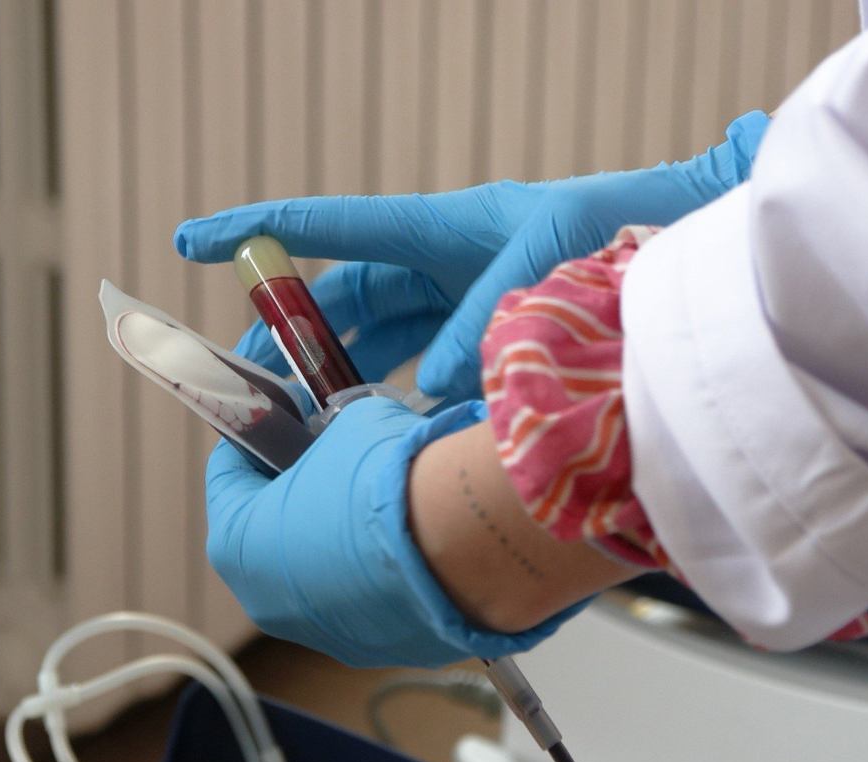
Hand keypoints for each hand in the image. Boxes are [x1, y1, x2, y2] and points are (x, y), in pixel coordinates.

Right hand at [175, 111, 768, 400]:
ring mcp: (462, 298)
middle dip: (301, 337)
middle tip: (268, 389)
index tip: (191, 240)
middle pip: (345, 298)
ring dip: (355, 377)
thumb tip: (433, 396)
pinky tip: (405, 429)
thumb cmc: (612, 228)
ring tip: (327, 425)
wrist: (676, 241)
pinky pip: (428, 361)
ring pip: (383, 338)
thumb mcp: (536, 271)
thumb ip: (477, 331)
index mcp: (435, 228)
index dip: (253, 232)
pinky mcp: (489, 332)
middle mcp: (439, 262)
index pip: (325, 226)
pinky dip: (411, 394)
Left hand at [204, 396, 559, 666]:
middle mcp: (266, 601)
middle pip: (271, 527)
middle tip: (338, 450)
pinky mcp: (378, 649)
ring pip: (319, 568)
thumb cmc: (388, 479)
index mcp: (237, 543)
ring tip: (384, 494)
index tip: (291, 412)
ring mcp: (323, 634)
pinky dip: (379, 568)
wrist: (466, 539)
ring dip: (340, 531)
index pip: (227, 472)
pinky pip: (366, 598)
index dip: (261, 431)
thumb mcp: (350, 424)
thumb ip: (330, 430)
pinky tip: (413, 535)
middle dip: (300, 485)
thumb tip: (344, 429)